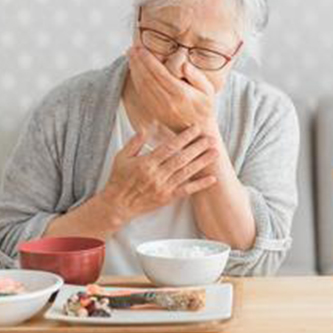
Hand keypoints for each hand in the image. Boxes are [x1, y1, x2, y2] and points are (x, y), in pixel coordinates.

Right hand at [99, 125, 218, 225]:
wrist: (118, 204)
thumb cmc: (119, 179)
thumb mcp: (121, 157)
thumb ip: (134, 142)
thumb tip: (146, 129)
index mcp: (147, 163)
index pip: (170, 147)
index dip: (184, 137)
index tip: (195, 129)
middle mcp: (157, 174)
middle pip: (182, 158)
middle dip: (198, 147)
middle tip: (211, 138)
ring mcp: (164, 187)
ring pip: (187, 172)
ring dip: (202, 162)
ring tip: (215, 153)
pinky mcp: (167, 197)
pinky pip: (186, 190)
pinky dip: (200, 185)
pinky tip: (212, 178)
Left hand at [127, 46, 216, 131]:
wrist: (200, 131)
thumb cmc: (205, 107)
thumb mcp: (208, 90)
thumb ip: (197, 76)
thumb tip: (183, 65)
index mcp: (181, 94)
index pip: (160, 73)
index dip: (148, 60)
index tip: (141, 48)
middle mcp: (168, 101)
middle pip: (148, 78)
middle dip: (138, 62)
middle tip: (131, 48)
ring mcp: (160, 108)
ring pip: (142, 86)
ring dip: (134, 69)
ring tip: (130, 56)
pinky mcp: (155, 112)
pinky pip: (142, 94)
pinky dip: (135, 80)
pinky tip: (134, 70)